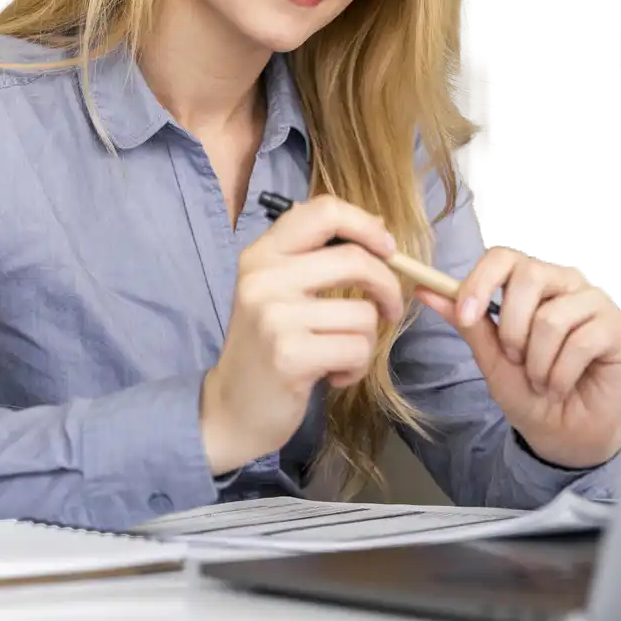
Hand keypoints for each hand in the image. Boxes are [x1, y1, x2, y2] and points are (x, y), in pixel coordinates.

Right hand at [199, 196, 404, 475]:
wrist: (231, 409)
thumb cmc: (267, 347)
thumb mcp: (277, 290)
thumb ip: (315, 257)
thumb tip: (377, 228)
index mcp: (261, 254)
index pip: (324, 211)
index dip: (367, 226)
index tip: (387, 250)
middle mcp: (263, 278)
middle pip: (354, 259)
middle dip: (386, 286)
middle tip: (389, 309)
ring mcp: (274, 316)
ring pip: (363, 313)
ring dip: (366, 341)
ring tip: (339, 355)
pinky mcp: (289, 355)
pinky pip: (357, 349)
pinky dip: (356, 368)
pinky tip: (332, 375)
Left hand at [415, 248, 620, 469]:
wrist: (562, 435)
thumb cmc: (531, 394)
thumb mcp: (491, 360)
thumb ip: (468, 324)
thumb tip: (426, 291)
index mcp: (531, 285)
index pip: (503, 257)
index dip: (480, 282)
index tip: (465, 316)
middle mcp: (564, 284)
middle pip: (530, 275)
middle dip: (512, 329)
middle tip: (516, 360)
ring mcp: (593, 302)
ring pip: (551, 318)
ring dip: (538, 363)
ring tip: (542, 380)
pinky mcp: (616, 327)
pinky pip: (580, 342)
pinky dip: (561, 375)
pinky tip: (562, 386)